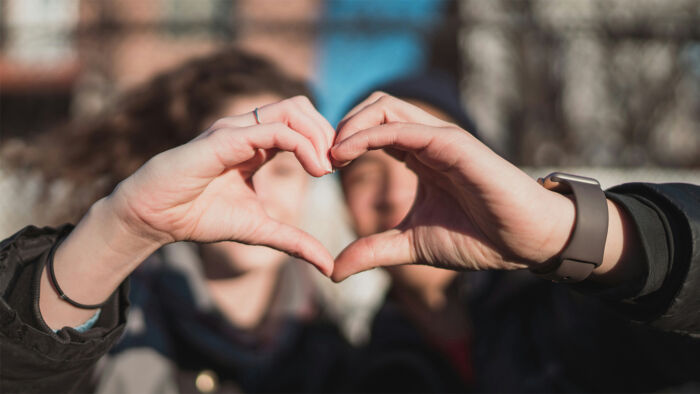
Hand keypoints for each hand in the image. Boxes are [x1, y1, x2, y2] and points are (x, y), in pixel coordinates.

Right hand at [109, 96, 335, 273]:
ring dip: (318, 135)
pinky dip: (302, 145)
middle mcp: (248, 129)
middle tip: (338, 165)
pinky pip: (274, 130)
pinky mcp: (225, 139)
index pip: (301, 123)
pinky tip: (314, 170)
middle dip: (327, 132)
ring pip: (292, 109)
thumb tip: (329, 267)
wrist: (155, 218)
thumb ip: (294, 242)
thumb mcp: (260, 230)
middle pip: (301, 106)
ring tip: (326, 168)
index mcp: (257, 144)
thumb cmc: (200, 217)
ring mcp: (236, 130)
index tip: (340, 169)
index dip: (326, 141)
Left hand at [330, 93, 575, 280]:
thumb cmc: (477, 238)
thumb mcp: (411, 245)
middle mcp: (427, 140)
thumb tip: (333, 270)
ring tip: (329, 155)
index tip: (320, 169)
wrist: (524, 241)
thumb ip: (373, 250)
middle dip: (341, 125)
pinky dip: (368, 134)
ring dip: (349, 124)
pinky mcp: (452, 143)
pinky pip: (402, 127)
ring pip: (385, 106)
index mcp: (418, 156)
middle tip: (319, 158)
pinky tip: (345, 154)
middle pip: (374, 106)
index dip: (342, 142)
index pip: (371, 128)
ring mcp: (440, 138)